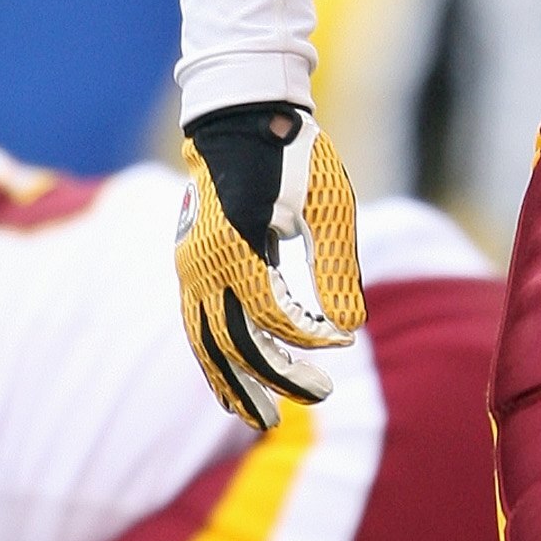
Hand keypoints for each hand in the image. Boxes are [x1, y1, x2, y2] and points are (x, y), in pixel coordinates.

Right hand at [175, 101, 364, 429]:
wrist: (241, 119)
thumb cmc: (294, 157)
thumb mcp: (328, 205)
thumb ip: (337, 268)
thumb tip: (350, 329)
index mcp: (240, 248)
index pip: (275, 317)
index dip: (310, 339)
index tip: (344, 343)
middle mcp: (205, 264)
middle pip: (236, 342)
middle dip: (275, 379)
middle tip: (319, 396)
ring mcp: (191, 268)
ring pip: (206, 343)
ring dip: (234, 384)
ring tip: (261, 421)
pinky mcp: (190, 268)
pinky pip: (195, 327)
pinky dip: (213, 361)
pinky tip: (233, 385)